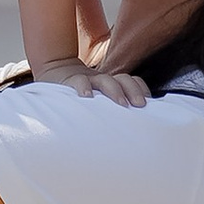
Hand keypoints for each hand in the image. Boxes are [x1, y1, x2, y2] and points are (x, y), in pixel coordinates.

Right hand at [31, 55, 149, 107]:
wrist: (54, 72)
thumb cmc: (81, 96)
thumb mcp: (99, 101)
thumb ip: (113, 109)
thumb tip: (133, 132)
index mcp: (113, 84)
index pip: (133, 82)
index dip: (142, 90)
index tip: (150, 105)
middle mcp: (103, 80)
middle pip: (124, 79)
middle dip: (134, 91)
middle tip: (140, 105)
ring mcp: (88, 80)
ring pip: (106, 80)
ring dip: (115, 91)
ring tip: (121, 104)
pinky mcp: (71, 81)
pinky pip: (79, 82)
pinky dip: (84, 88)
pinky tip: (87, 97)